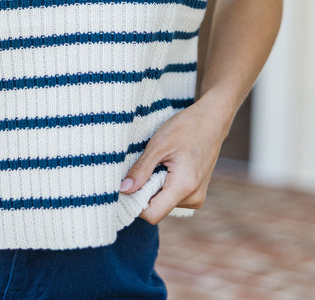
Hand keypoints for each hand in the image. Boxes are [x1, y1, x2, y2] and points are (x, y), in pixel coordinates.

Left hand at [119, 95, 229, 223]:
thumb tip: (124, 190)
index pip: (153, 214)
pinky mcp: (197, 193)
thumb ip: (141, 170)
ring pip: (164, 203)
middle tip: (147, 166)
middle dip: (145, 191)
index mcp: (184, 187)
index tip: (128, 185)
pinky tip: (168, 166)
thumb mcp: (158, 145)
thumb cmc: (186, 128)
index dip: (135, 202)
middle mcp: (194, 198)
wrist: (212, 120)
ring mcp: (197, 197)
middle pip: (157, 209)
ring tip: (161, 162)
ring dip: (155, 186)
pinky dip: (164, 185)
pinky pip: (172, 197)